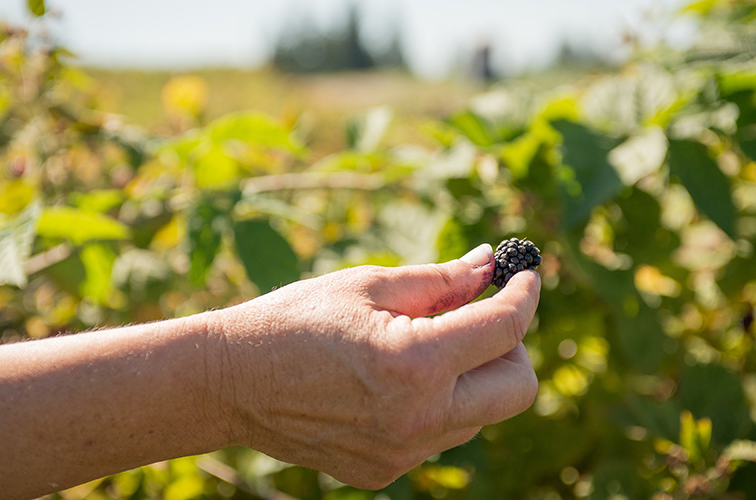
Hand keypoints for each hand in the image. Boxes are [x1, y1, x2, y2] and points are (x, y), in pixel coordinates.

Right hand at [212, 243, 540, 488]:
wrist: (230, 381)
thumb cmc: (295, 320)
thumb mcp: (369, 285)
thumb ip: (440, 280)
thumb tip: (489, 266)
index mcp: (414, 362)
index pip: (505, 329)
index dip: (524, 295)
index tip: (524, 277)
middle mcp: (418, 418)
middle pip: (518, 389)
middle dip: (512, 347)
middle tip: (479, 319)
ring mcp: (402, 453)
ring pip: (480, 414)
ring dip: (471, 376)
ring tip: (421, 347)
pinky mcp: (384, 470)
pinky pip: (439, 435)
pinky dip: (437, 403)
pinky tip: (393, 382)